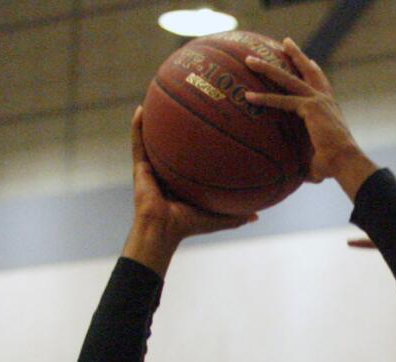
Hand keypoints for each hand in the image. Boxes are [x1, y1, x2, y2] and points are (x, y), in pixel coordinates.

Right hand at [124, 108, 252, 271]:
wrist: (163, 230)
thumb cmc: (190, 225)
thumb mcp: (218, 218)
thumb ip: (236, 215)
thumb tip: (258, 216)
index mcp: (184, 180)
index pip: (192, 157)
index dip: (199, 143)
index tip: (211, 125)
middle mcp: (168, 170)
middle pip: (174, 143)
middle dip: (178, 124)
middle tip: (188, 103)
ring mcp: (153, 166)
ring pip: (153, 137)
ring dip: (155, 118)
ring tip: (160, 96)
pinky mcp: (139, 165)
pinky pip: (138, 142)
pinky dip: (137, 126)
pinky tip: (141, 109)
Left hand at [244, 38, 374, 193]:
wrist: (346, 162)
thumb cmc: (336, 167)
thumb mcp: (321, 161)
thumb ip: (311, 164)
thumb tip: (303, 179)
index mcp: (331, 110)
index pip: (322, 85)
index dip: (315, 72)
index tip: (311, 61)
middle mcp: (326, 101)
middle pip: (309, 72)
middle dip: (296, 55)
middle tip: (285, 42)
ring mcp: (318, 102)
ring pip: (289, 79)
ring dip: (268, 68)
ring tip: (250, 60)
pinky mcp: (309, 108)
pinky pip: (282, 101)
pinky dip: (264, 100)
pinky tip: (248, 97)